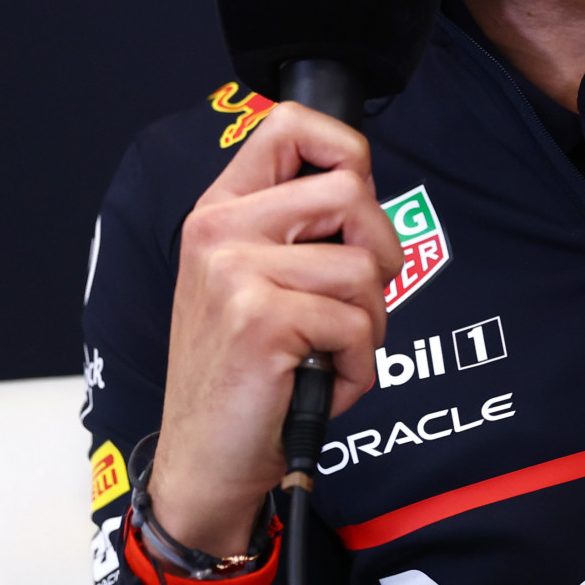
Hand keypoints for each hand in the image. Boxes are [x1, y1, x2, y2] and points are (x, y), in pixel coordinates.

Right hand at [147, 103, 398, 554]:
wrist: (204, 459)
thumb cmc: (244, 375)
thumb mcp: (252, 283)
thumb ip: (295, 230)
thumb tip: (364, 188)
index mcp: (220, 212)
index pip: (289, 125)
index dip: (345, 149)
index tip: (354, 201)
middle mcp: (220, 231)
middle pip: (353, 194)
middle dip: (380, 255)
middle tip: (354, 302)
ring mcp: (236, 273)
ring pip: (366, 270)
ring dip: (368, 326)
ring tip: (326, 354)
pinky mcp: (262, 321)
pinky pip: (359, 327)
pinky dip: (358, 370)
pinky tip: (319, 384)